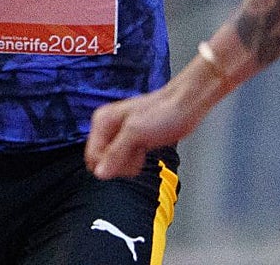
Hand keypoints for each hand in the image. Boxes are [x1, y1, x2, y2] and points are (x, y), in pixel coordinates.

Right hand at [86, 86, 201, 180]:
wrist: (186, 106)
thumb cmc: (165, 111)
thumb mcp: (136, 132)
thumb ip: (116, 152)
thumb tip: (100, 172)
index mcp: (102, 121)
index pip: (93, 157)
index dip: (110, 163)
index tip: (127, 157)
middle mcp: (108, 128)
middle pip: (102, 163)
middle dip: (120, 163)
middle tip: (137, 151)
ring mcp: (120, 136)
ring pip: (114, 164)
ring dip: (129, 163)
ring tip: (143, 148)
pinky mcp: (132, 142)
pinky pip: (125, 162)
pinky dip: (135, 162)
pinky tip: (145, 151)